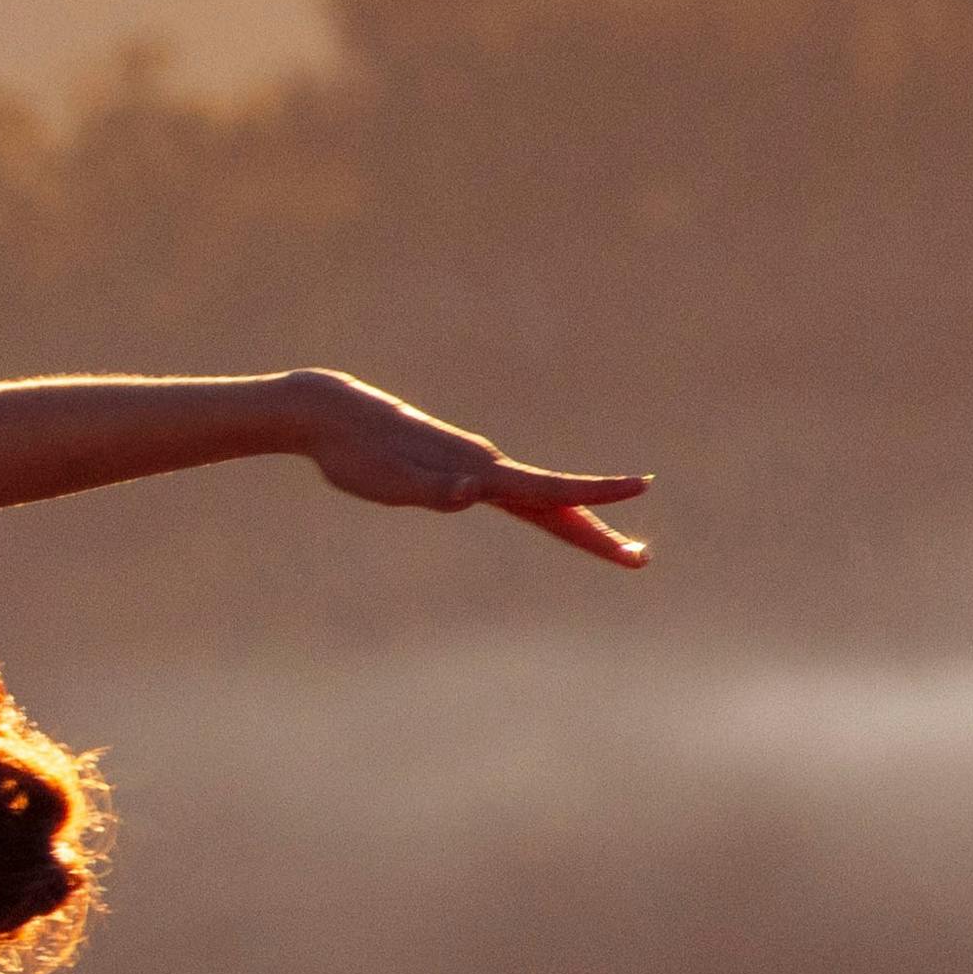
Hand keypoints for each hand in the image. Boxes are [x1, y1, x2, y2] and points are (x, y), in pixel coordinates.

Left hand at [287, 372, 655, 564]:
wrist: (332, 414)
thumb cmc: (357, 453)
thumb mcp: (390, 481)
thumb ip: (432, 489)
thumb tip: (471, 493)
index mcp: (478, 470)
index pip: (548, 489)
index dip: (595, 495)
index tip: (640, 487)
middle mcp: (485, 466)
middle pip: (555, 503)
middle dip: (598, 532)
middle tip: (639, 559)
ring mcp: (474, 466)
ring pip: (538, 498)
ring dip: (577, 522)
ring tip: (610, 545)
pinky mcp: (458, 468)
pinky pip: (514, 494)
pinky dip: (545, 508)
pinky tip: (551, 514)